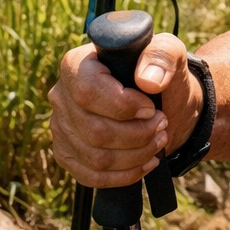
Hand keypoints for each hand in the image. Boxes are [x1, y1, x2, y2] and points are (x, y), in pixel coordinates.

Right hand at [48, 32, 196, 187]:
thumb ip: (162, 56)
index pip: (87, 91)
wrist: (163, 99)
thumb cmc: (160, 73)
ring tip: (159, 141)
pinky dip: (124, 175)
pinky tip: (146, 162)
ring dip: (136, 155)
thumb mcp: (169, 53)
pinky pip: (91, 176)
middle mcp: (61, 95)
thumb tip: (149, 80)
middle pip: (94, 130)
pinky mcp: (67, 154)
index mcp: (77, 64)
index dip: (122, 106)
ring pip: (95, 157)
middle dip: (137, 134)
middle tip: (162, 125)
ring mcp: (61, 127)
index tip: (150, 108)